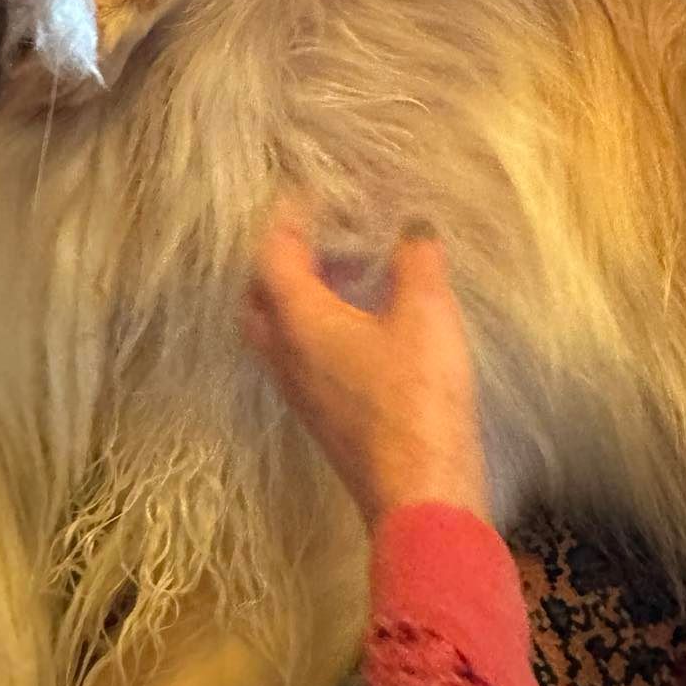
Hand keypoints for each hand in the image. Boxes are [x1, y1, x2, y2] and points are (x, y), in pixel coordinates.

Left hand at [245, 205, 490, 529]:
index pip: (272, 256)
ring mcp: (302, 393)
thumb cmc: (418, 399)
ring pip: (278, 330)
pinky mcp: (325, 417)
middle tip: (315, 234)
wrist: (422, 493)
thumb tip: (412, 228)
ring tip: (346, 269)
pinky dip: (319, 325)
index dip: (286, 218)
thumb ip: (415, 261)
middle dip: (279, 259)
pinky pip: (302, 356)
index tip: (307, 193)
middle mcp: (286, 357)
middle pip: (259, 297)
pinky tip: (365, 321)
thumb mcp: (426, 314)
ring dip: (299, 294)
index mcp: (299, 323)